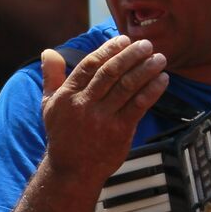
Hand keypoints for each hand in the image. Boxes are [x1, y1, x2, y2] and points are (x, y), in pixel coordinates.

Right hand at [39, 35, 168, 181]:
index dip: (108, 50)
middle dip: (130, 55)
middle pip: (110, 73)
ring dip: (145, 69)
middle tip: (146, 44)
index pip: (89, 65)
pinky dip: (152, 90)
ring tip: (159, 58)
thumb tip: (48, 51)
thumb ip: (51, 77)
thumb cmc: (62, 135)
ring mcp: (102, 119)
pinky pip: (138, 106)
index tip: (123, 40)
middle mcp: (84, 105)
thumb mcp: (50, 105)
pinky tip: (162, 80)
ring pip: (127, 87)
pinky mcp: (119, 131)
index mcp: (68, 95)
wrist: (72, 171)